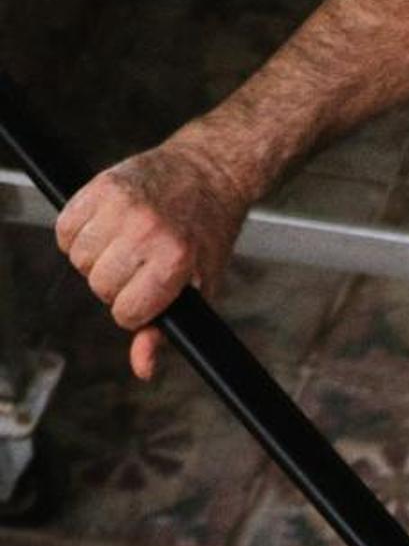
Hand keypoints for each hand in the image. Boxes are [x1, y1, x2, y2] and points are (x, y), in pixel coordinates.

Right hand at [56, 138, 252, 380]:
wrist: (206, 175)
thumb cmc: (206, 238)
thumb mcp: (201, 290)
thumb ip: (166, 331)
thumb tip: (143, 370)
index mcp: (174, 261)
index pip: (126, 312)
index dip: (133, 313)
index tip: (145, 301)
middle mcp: (146, 231)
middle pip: (99, 285)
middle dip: (114, 288)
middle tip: (135, 273)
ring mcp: (120, 205)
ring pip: (78, 258)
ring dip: (92, 263)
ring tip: (119, 252)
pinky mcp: (101, 185)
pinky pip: (64, 227)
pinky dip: (74, 237)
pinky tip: (100, 235)